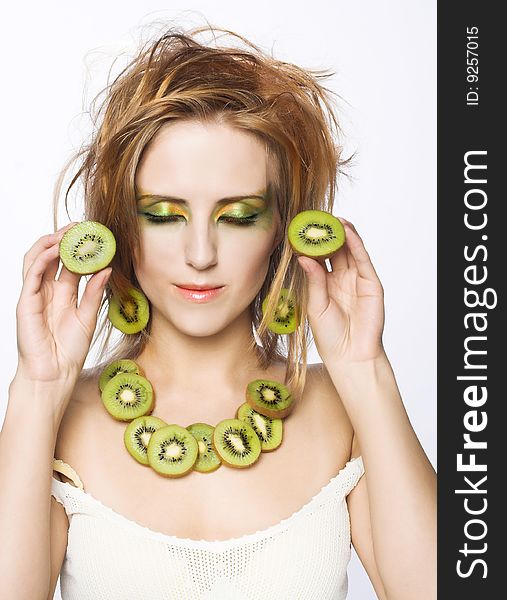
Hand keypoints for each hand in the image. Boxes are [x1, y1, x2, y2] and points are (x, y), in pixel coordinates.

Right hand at [14, 223, 111, 383]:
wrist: (55, 373)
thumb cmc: (70, 350)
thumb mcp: (88, 316)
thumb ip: (94, 292)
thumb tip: (106, 268)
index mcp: (64, 293)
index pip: (71, 263)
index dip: (81, 248)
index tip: (96, 234)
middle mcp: (49, 290)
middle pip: (53, 256)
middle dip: (65, 239)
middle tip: (81, 226)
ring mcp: (35, 294)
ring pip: (37, 259)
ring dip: (50, 243)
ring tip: (67, 232)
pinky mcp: (25, 302)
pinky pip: (31, 275)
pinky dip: (41, 259)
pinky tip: (54, 250)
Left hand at [297, 218, 384, 363]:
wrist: (350, 355)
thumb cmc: (329, 335)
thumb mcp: (316, 305)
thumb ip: (313, 280)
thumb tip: (303, 257)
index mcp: (325, 283)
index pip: (319, 257)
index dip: (312, 243)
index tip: (300, 227)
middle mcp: (342, 278)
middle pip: (335, 250)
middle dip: (328, 234)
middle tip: (317, 216)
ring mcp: (357, 280)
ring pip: (350, 251)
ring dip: (343, 234)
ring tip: (333, 218)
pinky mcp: (371, 283)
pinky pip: (362, 260)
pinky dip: (356, 245)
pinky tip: (347, 232)